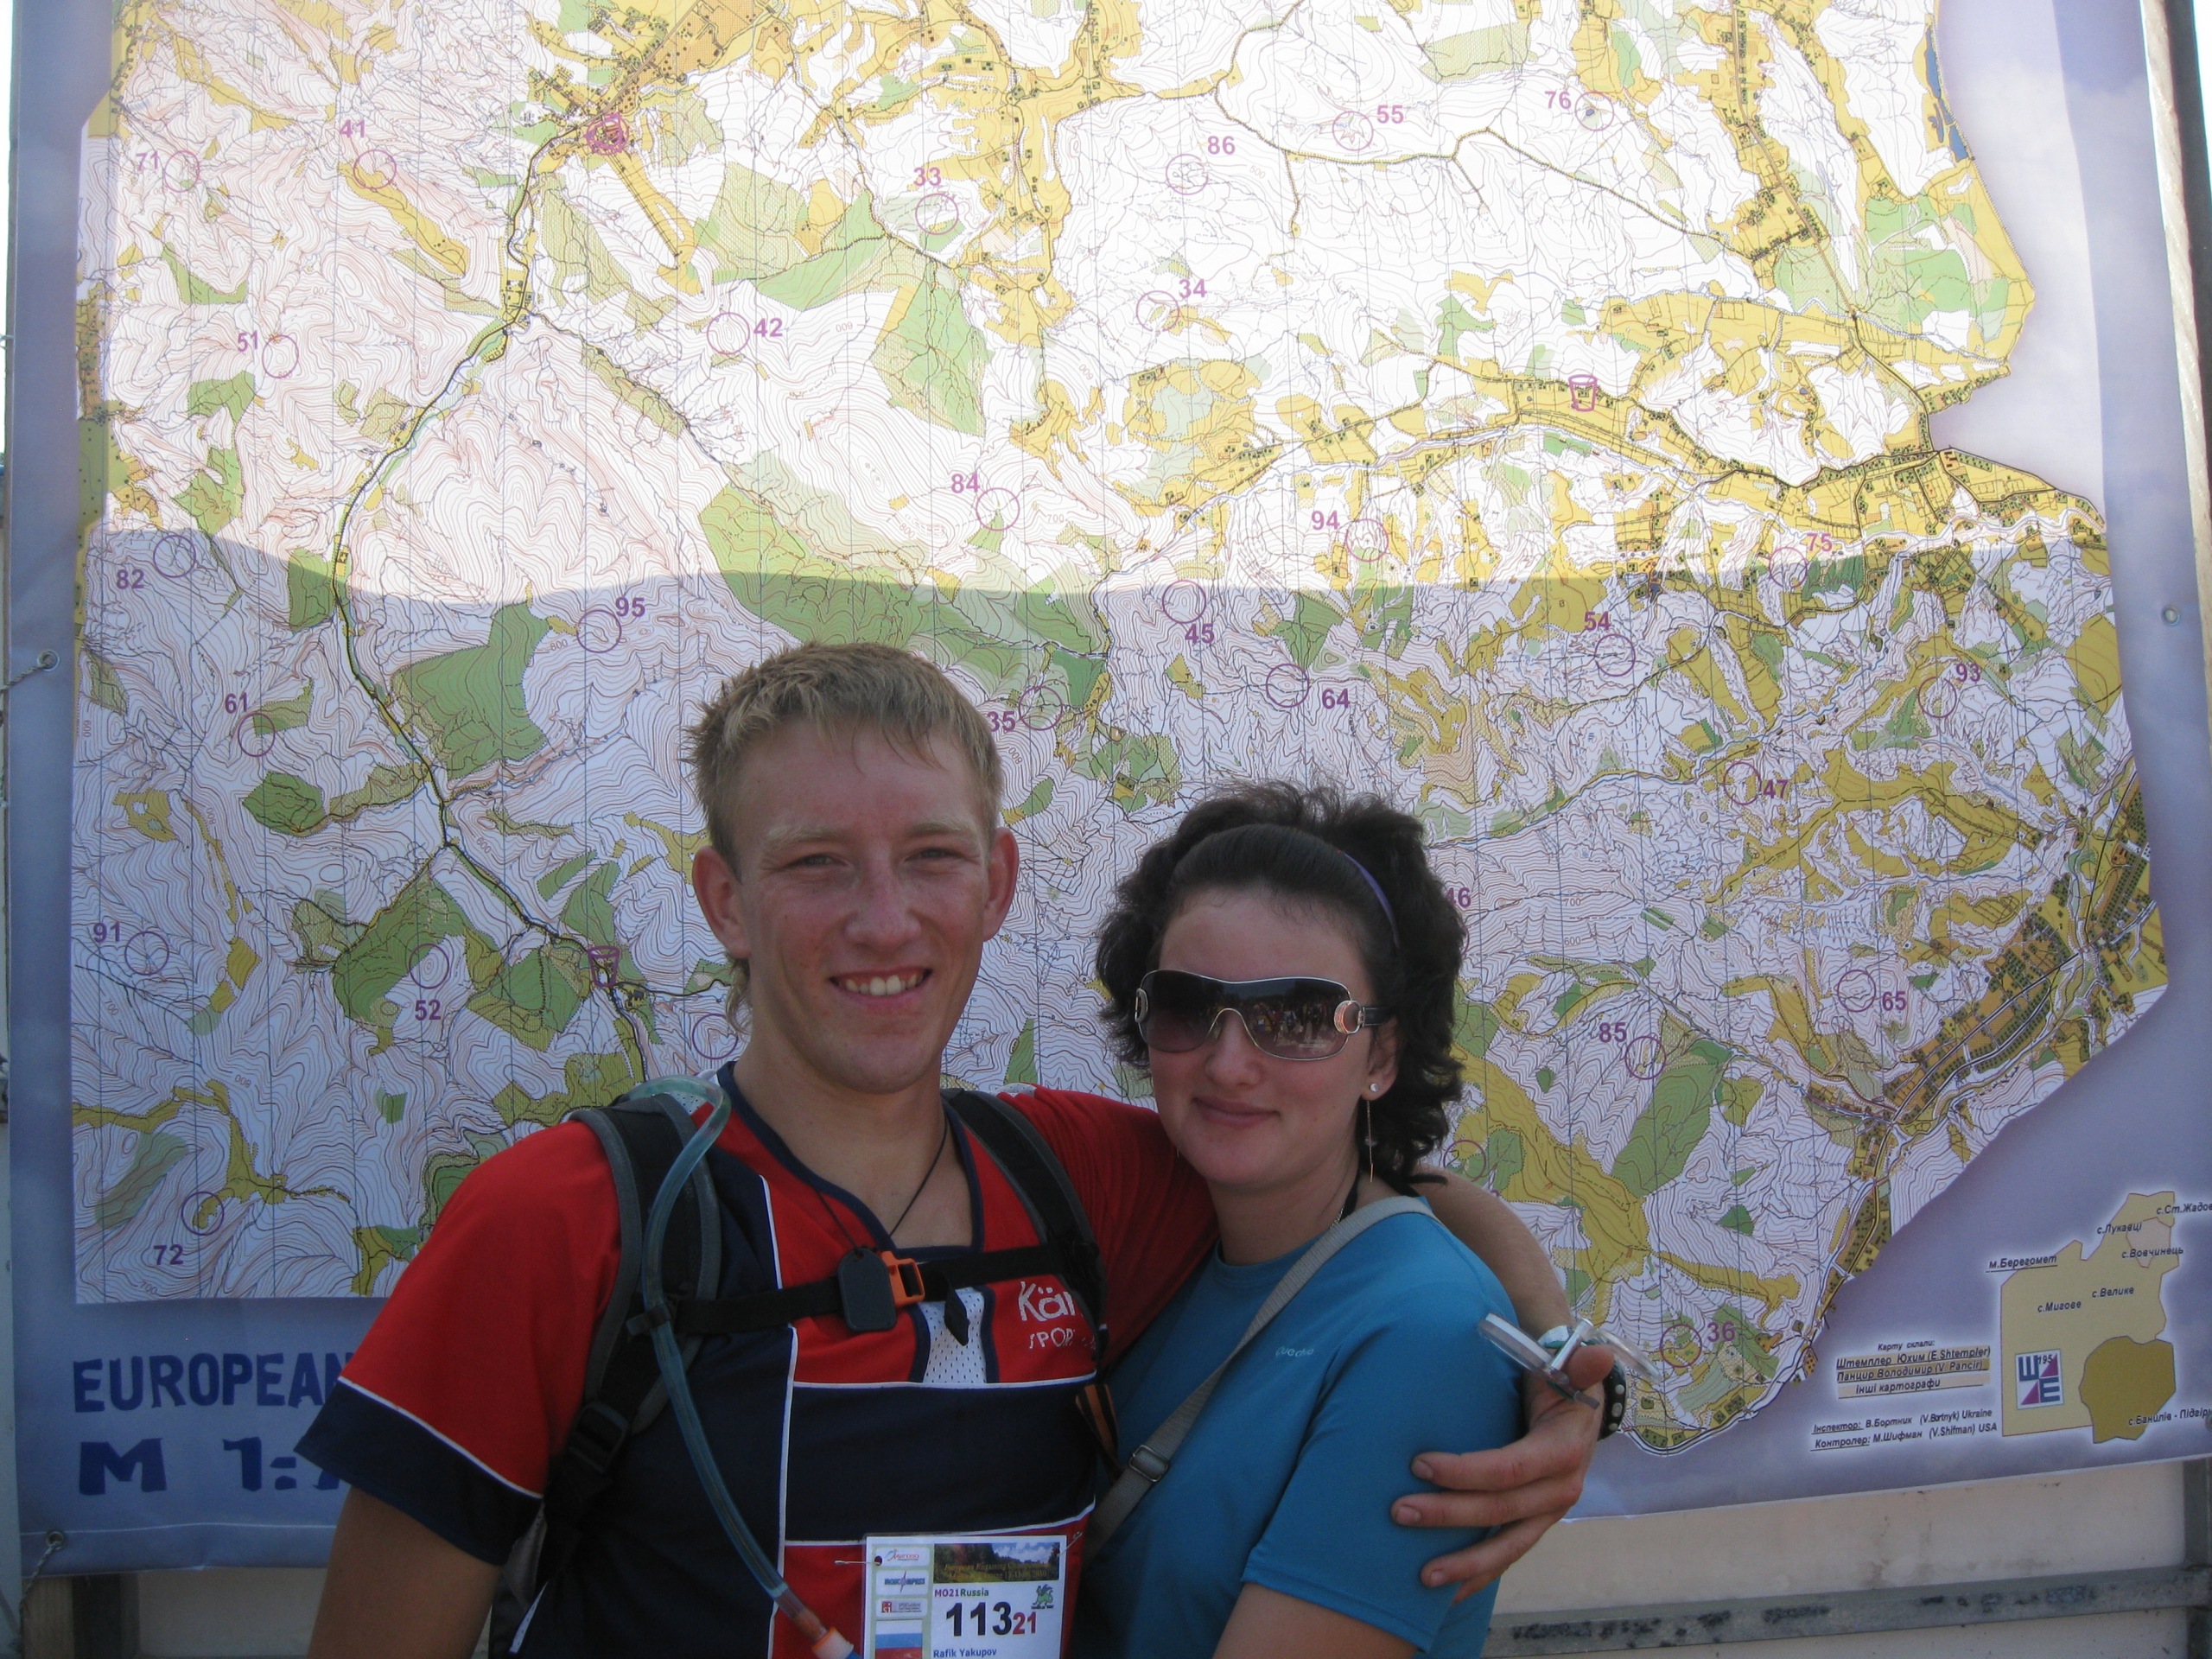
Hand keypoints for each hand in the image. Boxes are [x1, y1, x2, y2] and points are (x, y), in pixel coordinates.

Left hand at [1389, 1343, 1611, 1598]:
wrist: (1576, 1405)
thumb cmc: (1558, 1380)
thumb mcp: (1566, 1367)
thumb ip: (1578, 1363)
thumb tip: (1597, 1355)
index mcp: (1564, 1450)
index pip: (1510, 1469)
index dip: (1466, 1471)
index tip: (1419, 1464)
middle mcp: (1560, 1490)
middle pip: (1500, 1511)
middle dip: (1449, 1514)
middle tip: (1399, 1511)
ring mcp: (1548, 1513)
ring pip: (1506, 1547)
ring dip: (1464, 1564)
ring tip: (1421, 1576)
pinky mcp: (1535, 1524)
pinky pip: (1508, 1556)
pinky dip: (1479, 1576)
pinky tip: (1446, 1594)